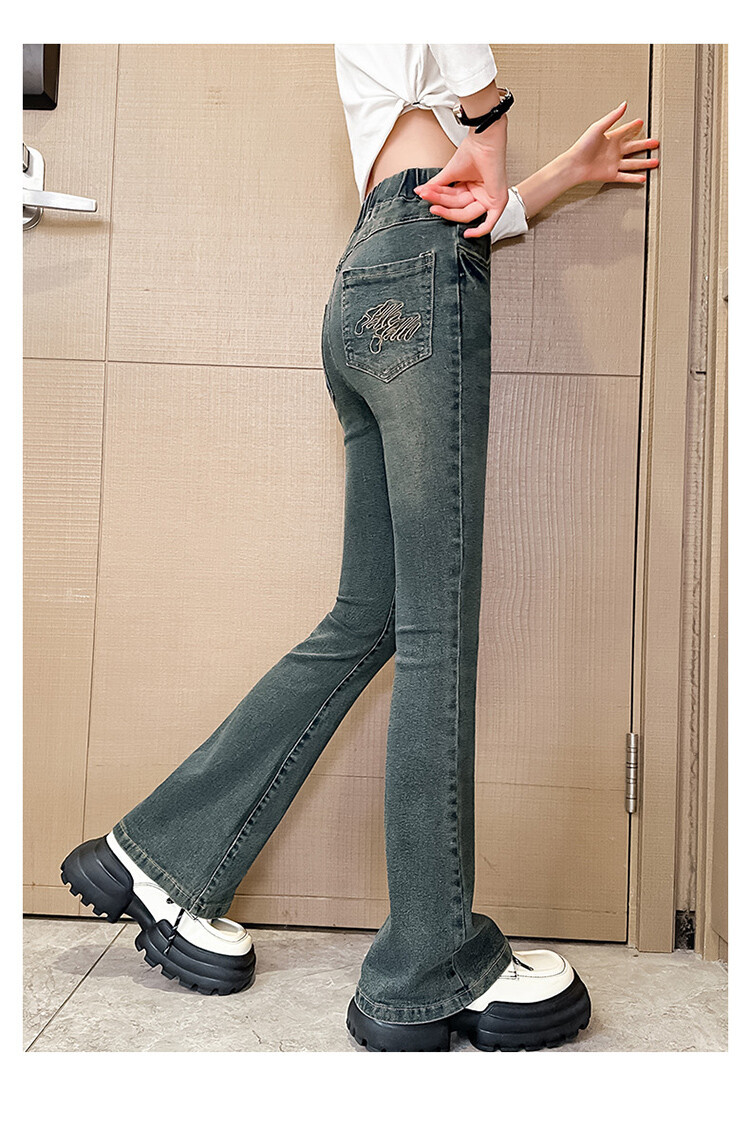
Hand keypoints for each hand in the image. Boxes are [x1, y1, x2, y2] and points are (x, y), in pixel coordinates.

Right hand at [413, 116, 509, 238]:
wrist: (483, 141)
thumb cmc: (472, 151)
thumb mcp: (449, 174)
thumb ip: (436, 186)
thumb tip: (419, 192)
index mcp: (470, 188)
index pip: (452, 200)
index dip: (437, 197)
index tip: (423, 193)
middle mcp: (479, 194)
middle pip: (457, 208)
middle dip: (441, 201)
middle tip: (426, 195)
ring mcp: (489, 199)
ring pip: (466, 213)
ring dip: (448, 207)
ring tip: (432, 198)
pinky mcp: (498, 202)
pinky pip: (489, 223)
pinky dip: (479, 231)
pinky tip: (467, 234)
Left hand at [567, 100, 659, 184]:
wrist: (575, 164)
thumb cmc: (583, 146)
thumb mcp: (599, 127)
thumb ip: (613, 117)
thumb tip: (624, 104)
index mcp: (611, 138)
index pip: (626, 131)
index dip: (633, 126)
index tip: (641, 122)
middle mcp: (614, 151)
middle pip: (634, 147)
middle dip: (645, 145)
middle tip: (655, 142)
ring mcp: (614, 163)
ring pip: (633, 163)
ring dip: (645, 163)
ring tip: (655, 161)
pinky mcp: (611, 174)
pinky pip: (625, 176)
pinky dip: (634, 178)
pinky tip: (643, 177)